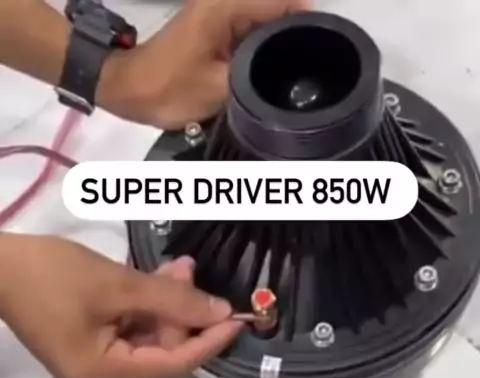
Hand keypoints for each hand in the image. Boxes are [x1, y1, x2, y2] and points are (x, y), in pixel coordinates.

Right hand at [0, 235, 242, 377]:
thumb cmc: (49, 275)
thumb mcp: (116, 285)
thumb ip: (172, 300)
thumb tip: (220, 312)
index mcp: (104, 377)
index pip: (173, 366)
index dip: (209, 341)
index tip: (240, 319)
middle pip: (161, 353)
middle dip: (183, 313)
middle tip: (195, 272)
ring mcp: (94, 369)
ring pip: (148, 340)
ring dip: (166, 305)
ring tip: (180, 267)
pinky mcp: (89, 351)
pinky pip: (129, 333)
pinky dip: (146, 308)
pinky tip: (160, 278)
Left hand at [100, 0, 310, 128]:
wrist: (129, 89)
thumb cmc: (166, 87)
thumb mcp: (220, 88)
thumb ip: (257, 76)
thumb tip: (285, 76)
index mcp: (228, 5)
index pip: (286, 2)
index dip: (310, 25)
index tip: (324, 51)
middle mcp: (226, 0)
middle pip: (280, 9)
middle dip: (296, 37)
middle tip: (309, 71)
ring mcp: (221, 11)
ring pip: (268, 22)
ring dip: (279, 45)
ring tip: (291, 75)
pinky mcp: (217, 26)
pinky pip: (252, 31)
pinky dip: (262, 50)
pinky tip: (267, 73)